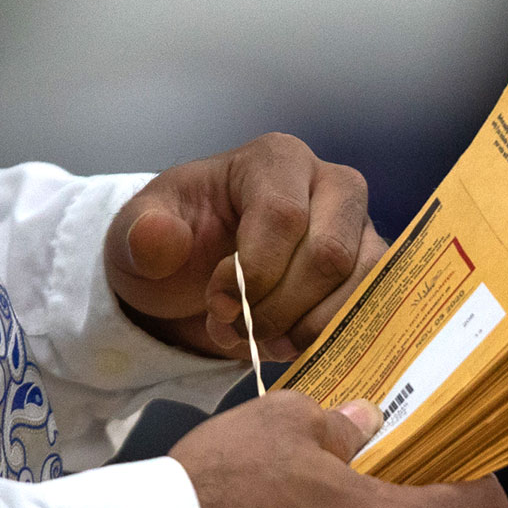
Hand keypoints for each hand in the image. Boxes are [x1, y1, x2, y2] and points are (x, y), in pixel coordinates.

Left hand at [108, 134, 384, 362]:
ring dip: (306, 329)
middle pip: (330, 254)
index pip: (285, 216)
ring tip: (260, 341)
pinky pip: (373, 310)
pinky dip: (329, 339)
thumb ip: (141, 234)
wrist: (192, 279)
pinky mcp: (370, 273)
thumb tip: (159, 237)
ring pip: (360, 285)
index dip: (254, 273)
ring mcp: (358, 230)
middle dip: (279, 308)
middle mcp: (330, 185)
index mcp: (275, 160)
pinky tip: (288, 347)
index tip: (218, 305)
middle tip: (236, 330)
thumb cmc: (172, 246)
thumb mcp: (134, 237)